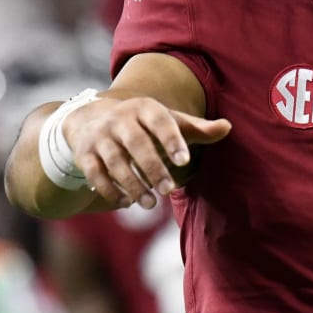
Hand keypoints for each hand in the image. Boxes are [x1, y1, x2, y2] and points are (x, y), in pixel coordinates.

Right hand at [64, 95, 229, 209]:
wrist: (88, 118)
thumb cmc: (141, 124)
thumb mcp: (167, 121)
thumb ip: (197, 128)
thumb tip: (228, 127)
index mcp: (144, 108)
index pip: (159, 121)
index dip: (171, 139)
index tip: (184, 161)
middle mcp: (119, 119)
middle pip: (136, 143)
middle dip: (152, 167)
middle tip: (169, 190)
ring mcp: (99, 136)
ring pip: (114, 161)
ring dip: (132, 184)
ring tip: (150, 204)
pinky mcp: (84, 154)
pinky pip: (95, 174)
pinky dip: (110, 190)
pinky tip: (126, 203)